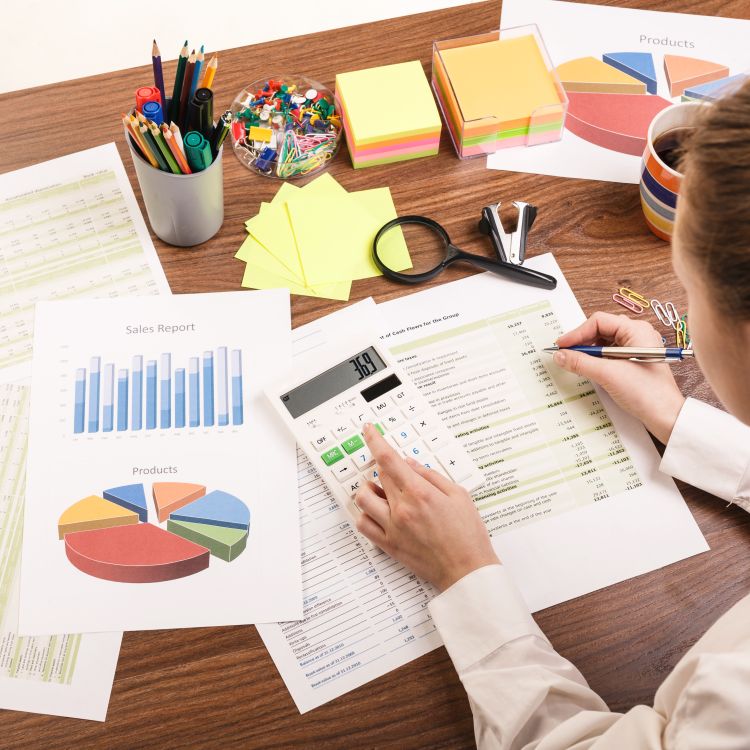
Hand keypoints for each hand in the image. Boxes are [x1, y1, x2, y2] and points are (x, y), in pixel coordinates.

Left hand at [354, 423, 498, 591]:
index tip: (368, 430)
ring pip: (363, 499)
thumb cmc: (468, 534)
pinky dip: (365, 514)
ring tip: (383, 493)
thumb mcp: (458, 494)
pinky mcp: (388, 545)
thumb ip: (430, 475)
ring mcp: (392, 528)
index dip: (375, 440)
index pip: (388, 459)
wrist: (467, 570)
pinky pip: (363, 524)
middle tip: (399, 474)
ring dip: (370, 490)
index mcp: (420, 493)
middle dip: (386, 469)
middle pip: (379, 476)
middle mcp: (402, 509)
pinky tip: (378, 512)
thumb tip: (408, 463)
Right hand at [553, 312, 684, 443]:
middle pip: (601, 330)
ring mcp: (636, 348)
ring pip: (604, 342)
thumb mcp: (607, 374)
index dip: (577, 333)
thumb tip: (560, 355)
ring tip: (576, 362)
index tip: (561, 346)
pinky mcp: (634, 361)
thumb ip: (580, 362)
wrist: (665, 416)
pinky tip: (589, 368)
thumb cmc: (646, 392)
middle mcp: (637, 335)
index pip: (598, 322)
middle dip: (582, 341)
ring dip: (588, 351)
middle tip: (565, 353)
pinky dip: (596, 359)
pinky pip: (610, 354)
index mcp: (636, 330)